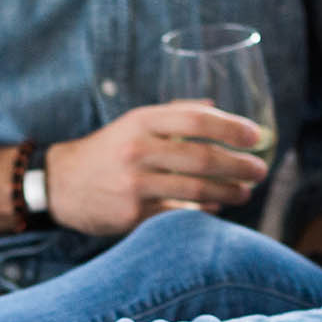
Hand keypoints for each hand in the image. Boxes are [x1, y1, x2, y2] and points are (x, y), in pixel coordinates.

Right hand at [46, 104, 268, 235]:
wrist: (61, 185)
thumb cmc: (107, 151)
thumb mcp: (134, 124)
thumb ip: (173, 113)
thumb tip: (215, 106)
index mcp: (141, 122)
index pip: (195, 120)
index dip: (230, 127)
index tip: (255, 136)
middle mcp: (138, 151)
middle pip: (201, 158)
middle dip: (238, 166)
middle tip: (259, 171)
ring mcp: (134, 184)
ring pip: (195, 190)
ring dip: (228, 192)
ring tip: (245, 193)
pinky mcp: (132, 214)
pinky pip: (178, 214)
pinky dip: (203, 211)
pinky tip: (216, 208)